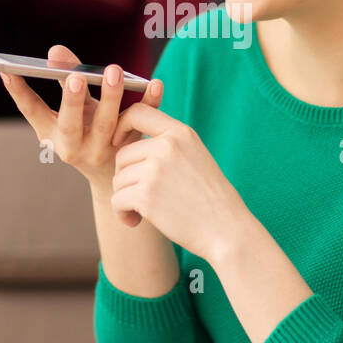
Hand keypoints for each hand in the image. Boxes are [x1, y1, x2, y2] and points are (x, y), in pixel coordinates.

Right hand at [0, 44, 161, 189]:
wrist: (114, 177)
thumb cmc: (87, 134)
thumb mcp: (72, 112)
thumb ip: (66, 79)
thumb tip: (56, 50)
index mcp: (53, 136)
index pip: (32, 112)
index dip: (19, 92)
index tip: (7, 71)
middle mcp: (75, 147)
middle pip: (71, 124)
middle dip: (71, 101)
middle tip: (74, 76)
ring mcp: (104, 150)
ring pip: (107, 124)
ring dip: (110, 96)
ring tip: (113, 71)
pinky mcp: (131, 147)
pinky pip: (141, 122)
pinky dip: (149, 101)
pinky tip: (154, 82)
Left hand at [108, 102, 251, 262]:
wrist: (225, 230)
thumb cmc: (209, 198)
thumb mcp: (194, 156)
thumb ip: (167, 143)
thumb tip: (126, 139)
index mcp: (180, 133)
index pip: (138, 112)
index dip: (121, 125)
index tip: (119, 143)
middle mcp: (167, 146)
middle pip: (122, 154)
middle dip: (126, 177)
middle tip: (142, 195)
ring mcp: (155, 169)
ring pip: (118, 180)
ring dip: (126, 198)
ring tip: (144, 211)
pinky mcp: (146, 194)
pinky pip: (116, 200)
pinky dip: (122, 214)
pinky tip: (136, 221)